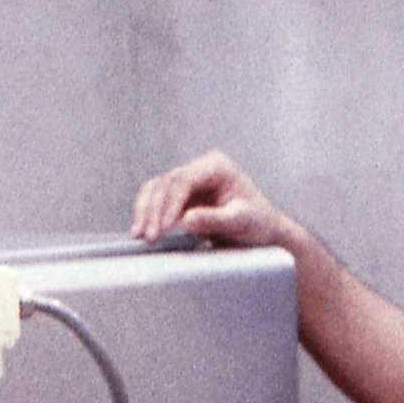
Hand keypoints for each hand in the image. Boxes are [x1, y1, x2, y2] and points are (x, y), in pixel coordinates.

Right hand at [130, 150, 304, 253]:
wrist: (264, 233)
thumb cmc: (259, 223)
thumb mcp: (240, 221)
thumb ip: (215, 220)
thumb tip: (186, 220)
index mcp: (216, 166)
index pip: (183, 180)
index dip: (169, 204)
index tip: (162, 228)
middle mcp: (200, 169)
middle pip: (166, 183)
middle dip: (152, 210)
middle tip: (148, 236)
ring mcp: (190, 182)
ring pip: (157, 189)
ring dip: (145, 211)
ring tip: (139, 235)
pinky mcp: (183, 197)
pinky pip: (158, 200)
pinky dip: (148, 214)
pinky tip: (143, 229)